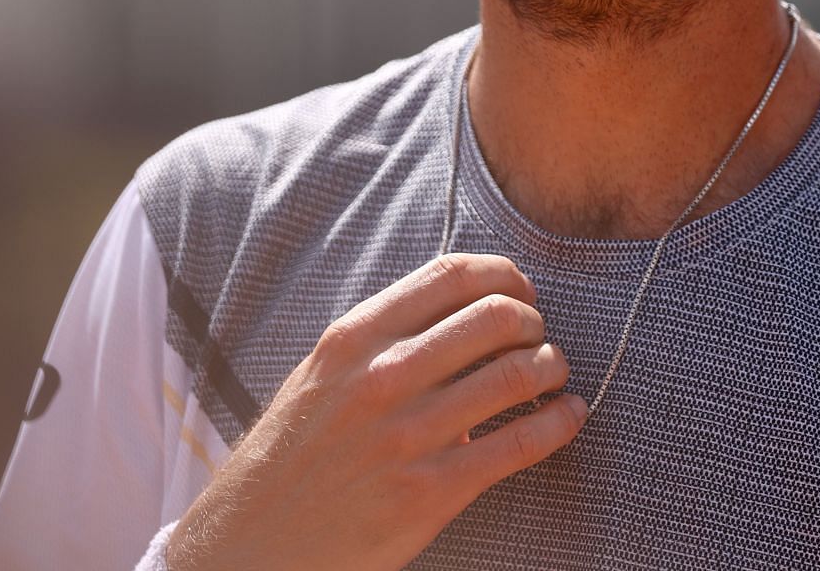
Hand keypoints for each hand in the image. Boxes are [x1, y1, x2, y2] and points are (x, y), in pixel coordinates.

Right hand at [163, 253, 585, 570]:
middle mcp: (382, 378)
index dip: (503, 275)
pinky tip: (568, 417)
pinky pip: (520, 444)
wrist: (251, 544)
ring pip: (518, 375)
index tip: (519, 290)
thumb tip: (460, 313)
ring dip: (552, 368)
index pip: (451, 276)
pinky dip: (559, 424)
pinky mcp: (431, 492)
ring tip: (554, 375)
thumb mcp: (320, 376)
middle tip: (537, 337)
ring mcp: (409, 436)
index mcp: (353, 339)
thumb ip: (382, 340)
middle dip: (533, 321)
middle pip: (496, 317)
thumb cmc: (290, 457)